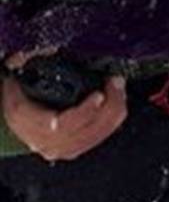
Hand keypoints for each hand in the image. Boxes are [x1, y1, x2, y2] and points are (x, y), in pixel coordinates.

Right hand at [2, 70, 126, 160]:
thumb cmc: (18, 99)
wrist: (16, 117)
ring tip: (119, 90)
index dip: (85, 111)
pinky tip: (117, 105)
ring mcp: (62, 149)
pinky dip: (111, 121)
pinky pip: (98, 138)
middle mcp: (46, 142)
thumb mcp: (17, 81)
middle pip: (86, 131)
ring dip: (114, 112)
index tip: (100, 95)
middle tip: (116, 85)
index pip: (63, 124)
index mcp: (28, 123)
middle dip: (108, 107)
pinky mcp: (74, 149)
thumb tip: (45, 52)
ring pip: (96, 136)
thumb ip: (27, 67)